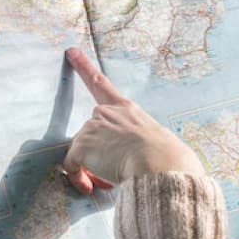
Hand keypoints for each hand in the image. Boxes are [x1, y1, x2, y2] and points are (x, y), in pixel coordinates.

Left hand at [62, 48, 203, 193]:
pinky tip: (90, 186)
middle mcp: (107, 113)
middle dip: (95, 153)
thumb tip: (138, 159)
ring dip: (91, 168)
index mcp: (127, 109)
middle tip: (109, 172)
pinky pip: (71, 166)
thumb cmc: (167, 159)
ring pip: (82, 152)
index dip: (84, 67)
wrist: (160, 164)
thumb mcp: (157, 141)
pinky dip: (78, 178)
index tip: (71, 52)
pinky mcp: (82, 144)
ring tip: (110, 180)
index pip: (101, 84)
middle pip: (90, 134)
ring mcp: (92, 127)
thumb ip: (141, 142)